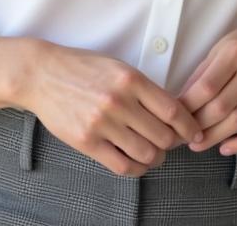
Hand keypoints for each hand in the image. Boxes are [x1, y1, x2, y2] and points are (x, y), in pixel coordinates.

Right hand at [23, 42, 204, 177]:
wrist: (42, 74)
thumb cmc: (83, 68)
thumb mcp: (118, 67)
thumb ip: (143, 88)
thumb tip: (173, 112)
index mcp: (131, 79)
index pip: (173, 110)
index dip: (189, 126)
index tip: (194, 133)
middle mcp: (119, 102)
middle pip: (163, 136)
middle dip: (173, 144)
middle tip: (172, 144)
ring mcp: (102, 123)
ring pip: (146, 154)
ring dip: (156, 158)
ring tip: (154, 153)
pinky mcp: (87, 142)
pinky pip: (122, 166)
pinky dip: (136, 169)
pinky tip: (137, 162)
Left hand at [174, 9, 236, 155]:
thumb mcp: (226, 43)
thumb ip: (206, 69)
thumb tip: (184, 97)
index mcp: (236, 51)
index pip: (207, 86)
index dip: (188, 105)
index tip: (174, 115)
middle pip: (221, 107)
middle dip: (198, 125)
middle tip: (182, 135)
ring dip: (214, 137)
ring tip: (197, 144)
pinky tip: (225, 148)